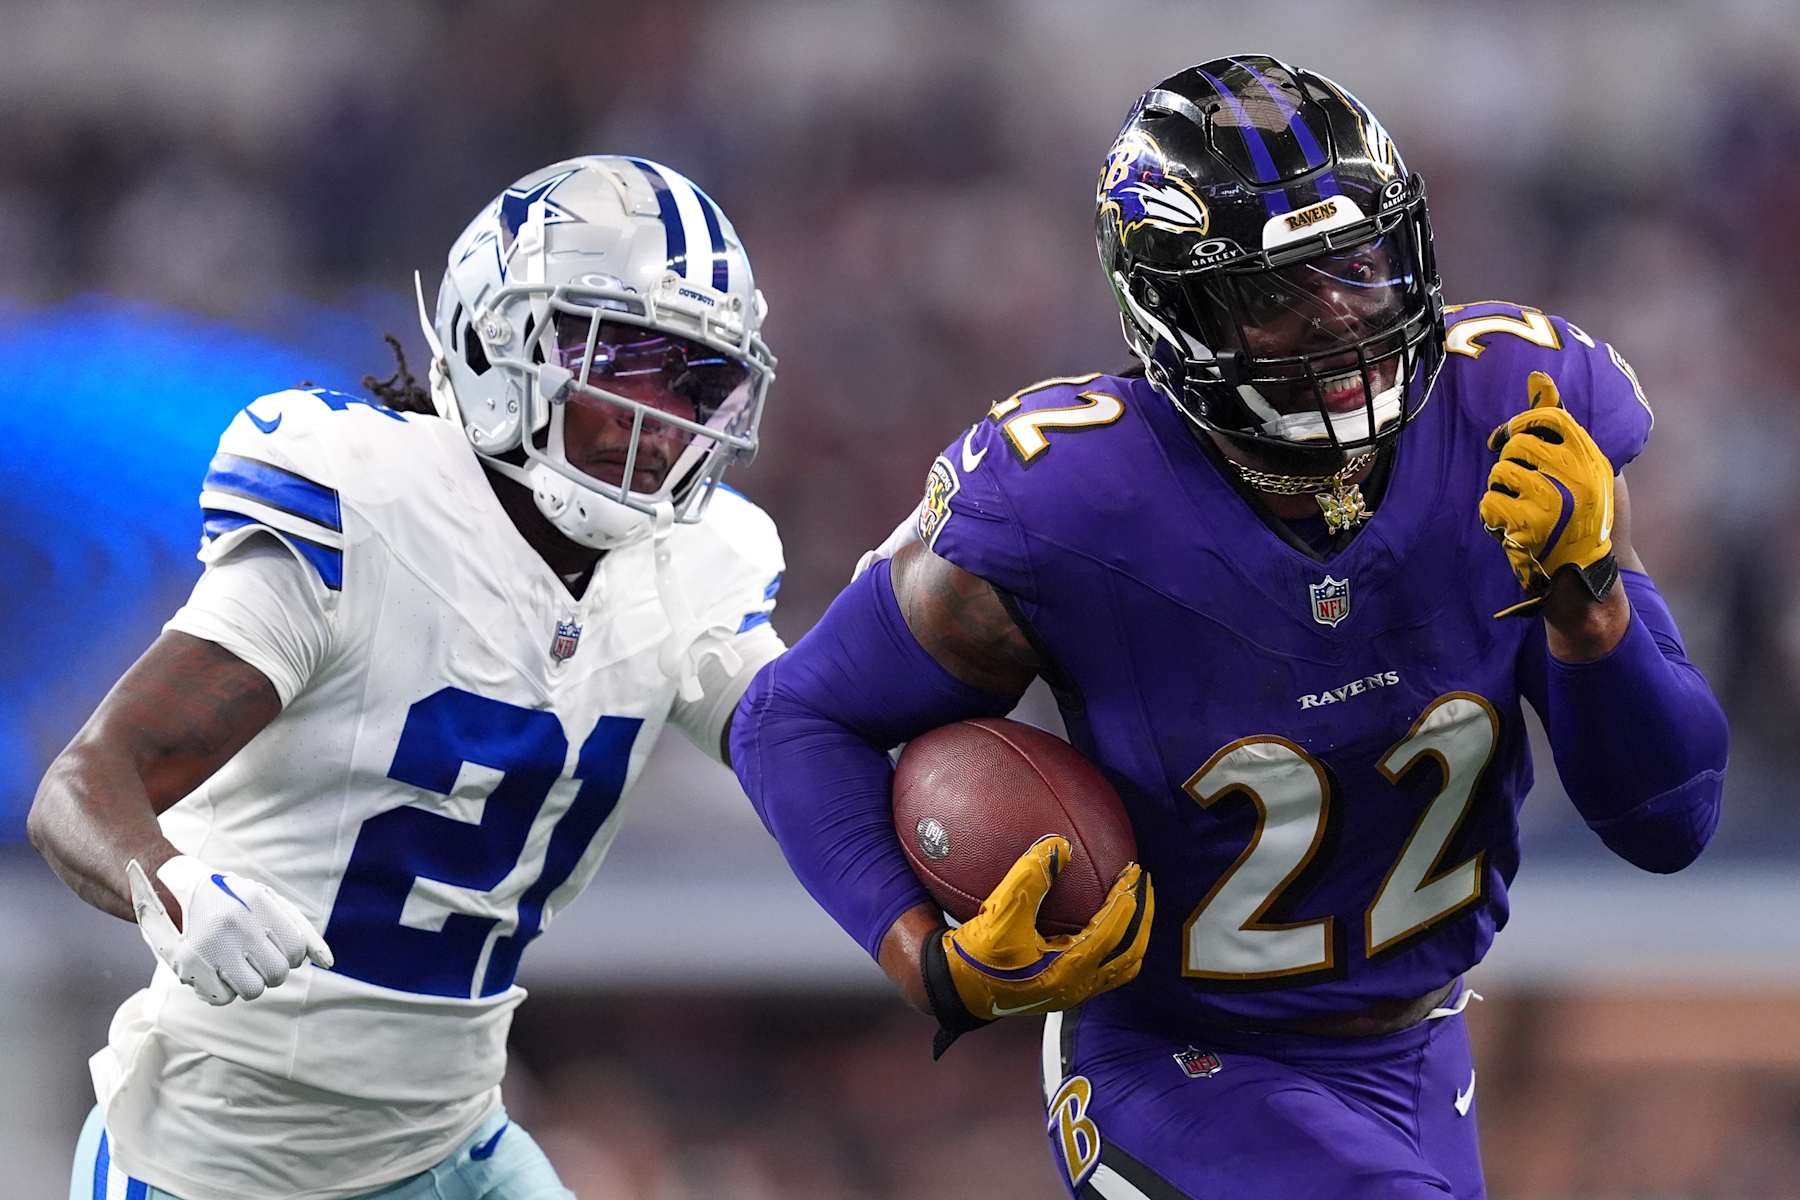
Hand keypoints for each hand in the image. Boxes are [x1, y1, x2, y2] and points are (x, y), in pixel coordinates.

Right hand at [127, 855, 333, 1004]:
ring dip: (249, 982)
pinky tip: (215, 969)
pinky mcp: (186, 965)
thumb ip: (302, 930)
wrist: (175, 891)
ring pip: (253, 991)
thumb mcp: (269, 902)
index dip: (292, 956)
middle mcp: (234, 921)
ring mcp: (209, 944)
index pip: (296, 949)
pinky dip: (223, 990)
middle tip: (255, 957)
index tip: (277, 948)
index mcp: (256, 899)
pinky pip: (222, 999)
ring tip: (235, 963)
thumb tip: (329, 963)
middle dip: (272, 972)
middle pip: (277, 974)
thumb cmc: (235, 901)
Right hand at [921, 835, 1151, 1055]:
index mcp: (1069, 969)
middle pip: (1132, 952)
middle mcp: (1079, 986)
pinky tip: (1106, 924)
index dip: (1128, 898)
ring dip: (1135, 935)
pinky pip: (1107, 970)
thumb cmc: (978, 955)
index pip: (1115, 930)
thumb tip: (1059, 844)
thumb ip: (1030, 877)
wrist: (956, 989)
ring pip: (1122, 966)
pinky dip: (1117, 945)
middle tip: (1144, 886)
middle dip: (1144, 917)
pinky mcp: (1065, 991)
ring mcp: (1074, 993)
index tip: (1134, 870)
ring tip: (1134, 906)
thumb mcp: (1000, 912)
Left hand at [1480, 371, 1618, 617]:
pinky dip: (1493, 517)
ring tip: (1520, 509)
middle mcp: (1576, 476)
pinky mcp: (1531, 526)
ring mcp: (1553, 501)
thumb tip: (1538, 377)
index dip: (1519, 424)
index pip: (1548, 418)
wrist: (1583, 573)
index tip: (1505, 438)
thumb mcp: (1581, 465)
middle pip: (1517, 447)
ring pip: (1500, 475)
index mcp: (1590, 458)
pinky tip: (1511, 528)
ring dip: (1501, 492)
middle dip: (1509, 463)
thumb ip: (1558, 423)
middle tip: (1520, 486)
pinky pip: (1490, 504)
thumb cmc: (1580, 512)